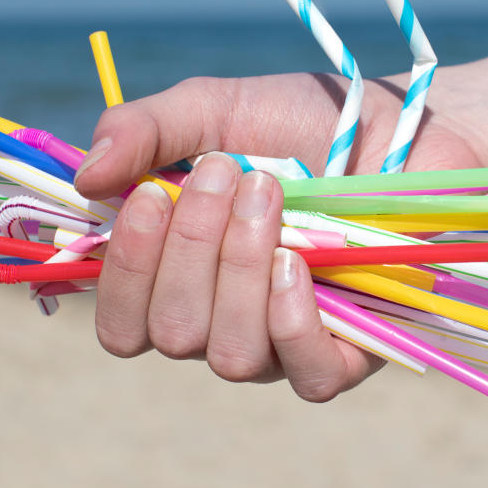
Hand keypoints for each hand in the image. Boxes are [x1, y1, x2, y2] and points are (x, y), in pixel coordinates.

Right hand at [74, 72, 485, 400]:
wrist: (403, 126)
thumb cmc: (302, 122)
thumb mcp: (214, 110)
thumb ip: (144, 131)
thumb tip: (85, 178)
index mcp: (179, 278)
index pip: (121, 324)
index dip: (125, 273)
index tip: (150, 196)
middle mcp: (222, 321)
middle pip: (172, 334)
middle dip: (191, 248)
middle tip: (227, 174)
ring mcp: (283, 343)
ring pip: (230, 355)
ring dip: (239, 270)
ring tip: (271, 196)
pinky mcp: (350, 353)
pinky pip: (306, 376)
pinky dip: (292, 321)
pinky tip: (298, 263)